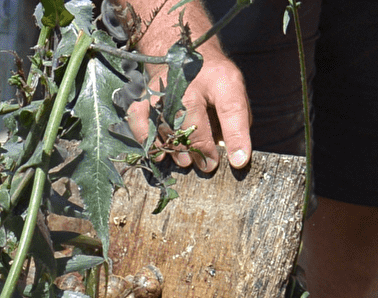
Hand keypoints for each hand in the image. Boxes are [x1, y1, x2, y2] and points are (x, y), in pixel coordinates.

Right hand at [122, 0, 252, 171]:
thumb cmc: (212, 79)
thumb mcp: (234, 92)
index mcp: (220, 79)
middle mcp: (190, 83)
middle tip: (207, 166)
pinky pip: (140, 121)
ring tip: (185, 161)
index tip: (237, 162)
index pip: (231, 108)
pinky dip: (147, 140)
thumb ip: (236, 121)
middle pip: (193, 124)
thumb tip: (235, 155)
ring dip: (177, 150)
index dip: (236, 137)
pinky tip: (159, 154)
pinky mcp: (146, 96)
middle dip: (201, 151)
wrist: (183, 51)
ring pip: (167, 127)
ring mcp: (164, 89)